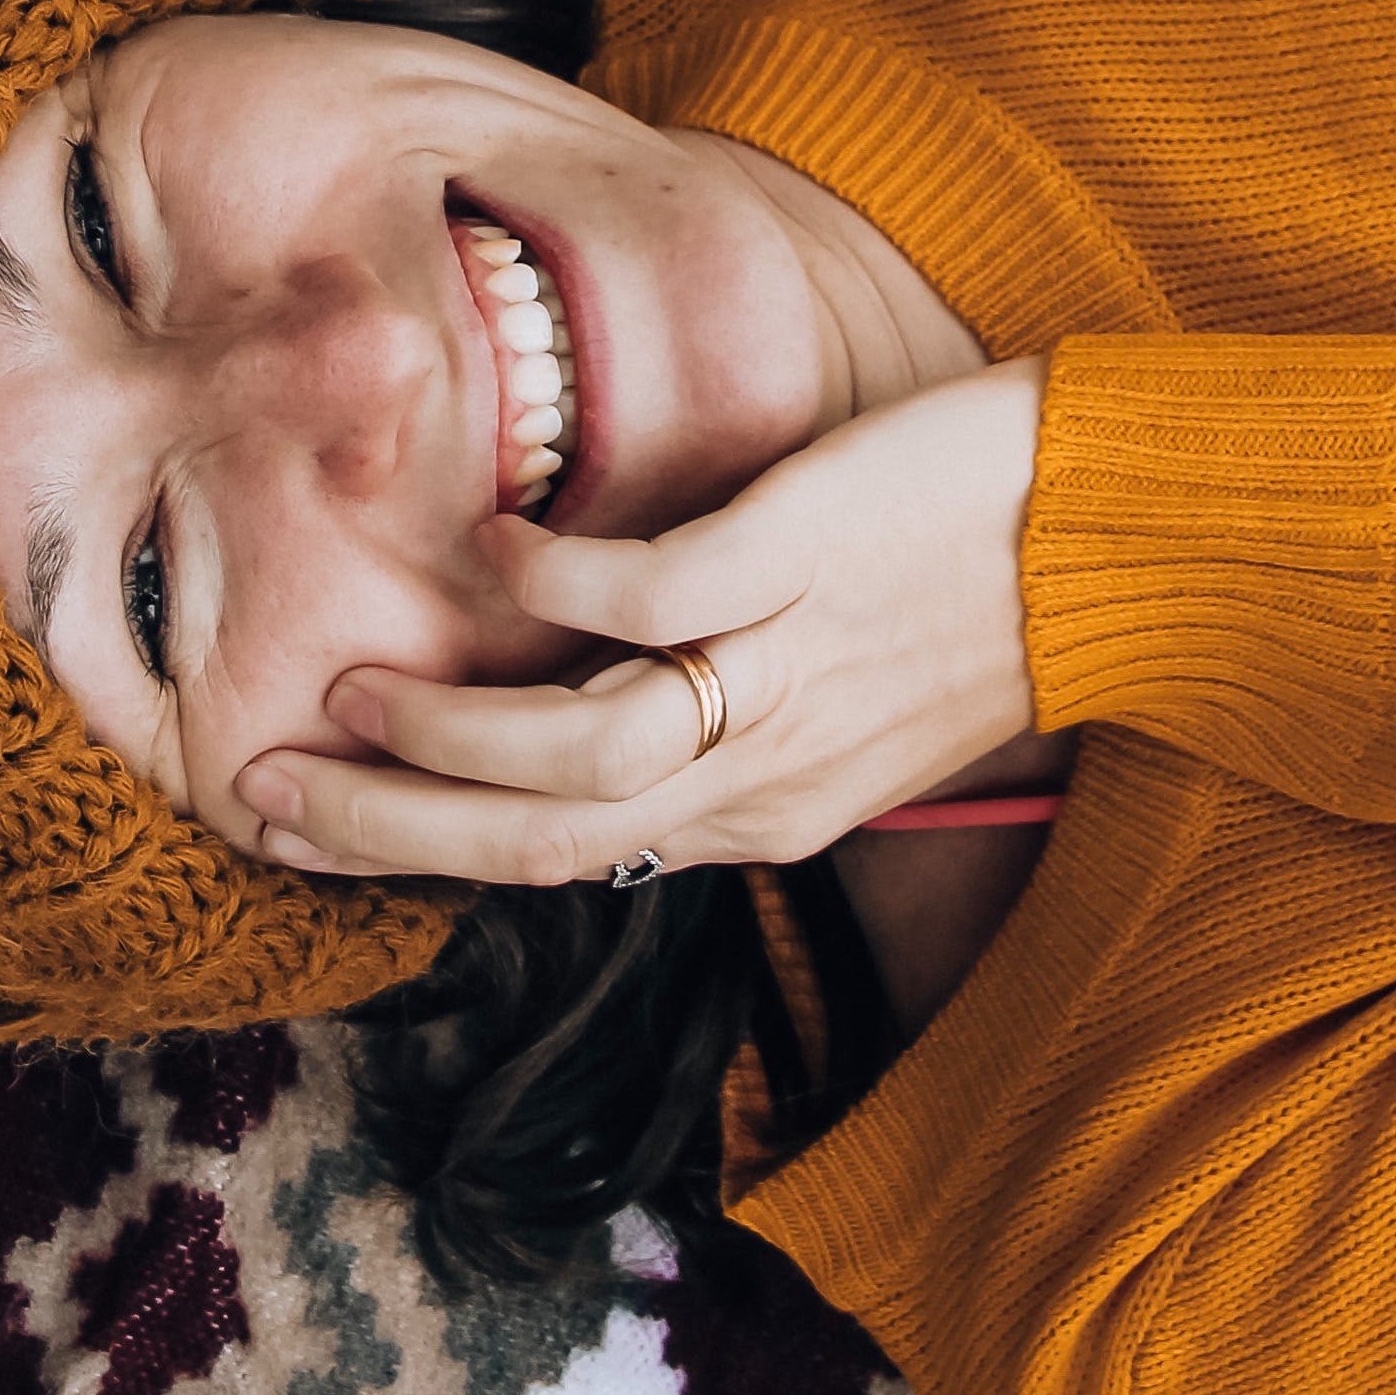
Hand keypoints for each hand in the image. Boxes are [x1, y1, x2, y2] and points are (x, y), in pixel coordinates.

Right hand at [234, 360, 1056, 881]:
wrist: (1129, 531)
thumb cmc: (979, 602)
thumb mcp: (847, 708)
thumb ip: (720, 725)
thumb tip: (584, 712)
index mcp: (767, 812)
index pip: (566, 863)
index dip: (426, 860)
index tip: (308, 833)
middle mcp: (768, 770)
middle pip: (547, 836)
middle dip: (392, 830)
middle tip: (265, 799)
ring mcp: (783, 666)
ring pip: (585, 748)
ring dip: (450, 734)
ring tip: (349, 697)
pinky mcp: (803, 557)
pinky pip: (649, 597)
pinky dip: (551, 589)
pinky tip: (491, 553)